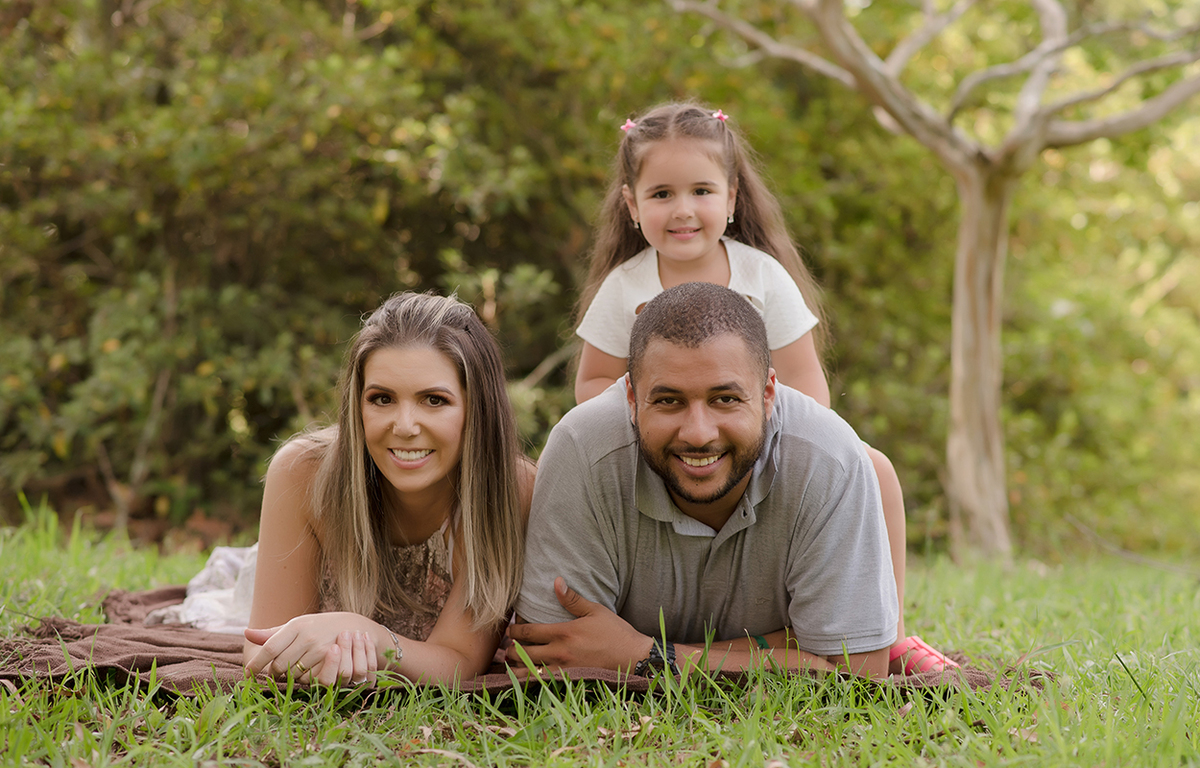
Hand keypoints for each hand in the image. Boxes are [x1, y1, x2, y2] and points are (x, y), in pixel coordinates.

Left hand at [244, 612, 378, 687]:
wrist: (352, 627)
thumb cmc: (318, 627)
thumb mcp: (297, 625)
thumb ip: (272, 633)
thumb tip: (247, 633)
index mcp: (296, 625)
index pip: (269, 648)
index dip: (256, 663)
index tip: (247, 674)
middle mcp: (307, 637)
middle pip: (278, 665)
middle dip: (273, 673)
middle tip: (272, 673)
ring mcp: (320, 650)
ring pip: (293, 675)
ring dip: (288, 677)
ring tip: (291, 670)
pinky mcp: (330, 662)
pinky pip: (309, 679)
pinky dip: (304, 680)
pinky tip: (305, 673)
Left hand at [505, 577, 653, 671]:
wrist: (633, 658)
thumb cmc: (616, 632)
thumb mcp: (595, 611)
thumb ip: (572, 599)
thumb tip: (556, 581)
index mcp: (564, 633)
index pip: (529, 631)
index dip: (514, 630)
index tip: (510, 629)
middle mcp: (560, 653)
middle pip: (523, 653)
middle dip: (510, 650)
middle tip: (507, 647)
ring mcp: (564, 670)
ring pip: (529, 673)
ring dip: (516, 668)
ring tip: (512, 664)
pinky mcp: (569, 683)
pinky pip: (542, 685)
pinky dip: (530, 682)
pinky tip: (526, 678)